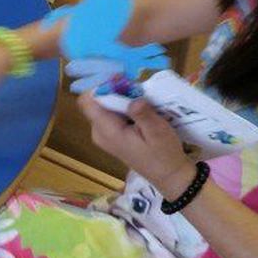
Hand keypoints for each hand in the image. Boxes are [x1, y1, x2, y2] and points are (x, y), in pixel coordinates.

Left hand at [78, 92, 196, 195]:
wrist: (169, 175)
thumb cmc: (164, 154)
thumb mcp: (158, 132)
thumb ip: (143, 114)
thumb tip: (133, 99)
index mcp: (106, 131)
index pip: (88, 101)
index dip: (102, 87)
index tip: (122, 81)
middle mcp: (98, 132)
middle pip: (96, 101)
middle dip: (114, 91)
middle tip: (137, 89)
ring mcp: (103, 134)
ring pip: (104, 106)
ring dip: (121, 99)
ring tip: (141, 99)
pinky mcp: (110, 135)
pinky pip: (110, 114)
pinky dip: (123, 108)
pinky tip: (140, 110)